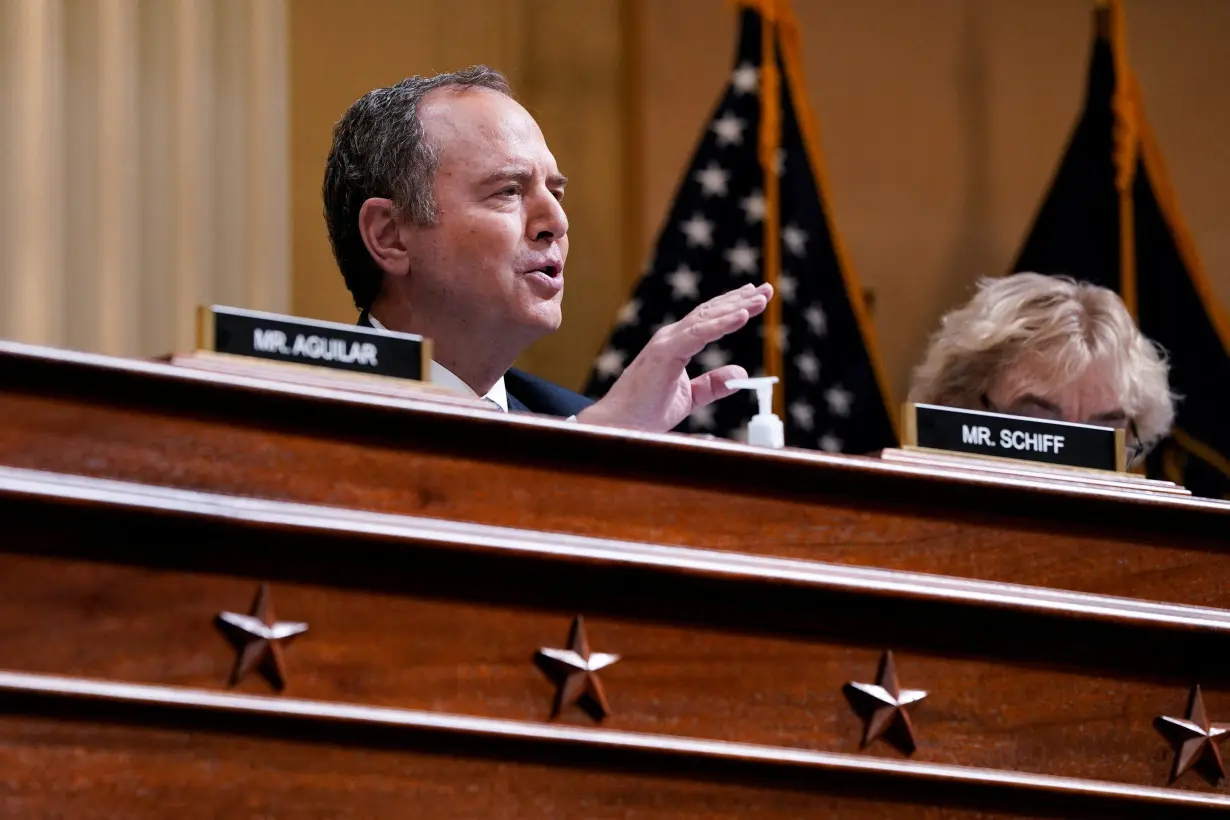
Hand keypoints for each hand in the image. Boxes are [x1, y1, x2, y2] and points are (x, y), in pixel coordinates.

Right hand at [578, 282, 773, 431]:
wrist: (621, 425)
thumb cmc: (646, 412)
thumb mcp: (689, 397)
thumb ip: (712, 385)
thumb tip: (740, 374)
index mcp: (675, 346)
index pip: (707, 320)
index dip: (732, 307)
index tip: (754, 298)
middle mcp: (670, 338)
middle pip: (710, 312)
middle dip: (740, 300)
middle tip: (766, 290)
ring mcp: (666, 343)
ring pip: (707, 318)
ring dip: (736, 307)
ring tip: (761, 298)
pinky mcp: (664, 353)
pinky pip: (698, 334)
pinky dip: (721, 324)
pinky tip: (742, 316)